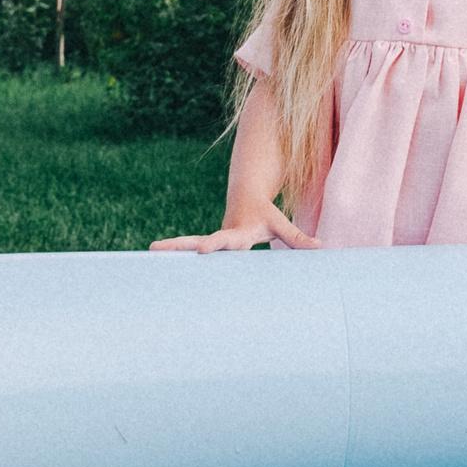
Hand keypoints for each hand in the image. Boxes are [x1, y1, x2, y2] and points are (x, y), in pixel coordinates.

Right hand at [151, 201, 318, 252]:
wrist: (247, 198)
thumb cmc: (265, 214)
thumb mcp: (280, 224)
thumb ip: (297, 237)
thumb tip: (319, 247)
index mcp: (237, 233)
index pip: (225, 240)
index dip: (214, 245)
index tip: (201, 250)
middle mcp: (221, 237)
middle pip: (196, 241)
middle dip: (178, 244)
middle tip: (156, 247)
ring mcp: (213, 241)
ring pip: (188, 245)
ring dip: (170, 250)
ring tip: (147, 252)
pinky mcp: (209, 247)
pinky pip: (189, 253)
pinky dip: (174, 258)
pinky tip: (156, 268)